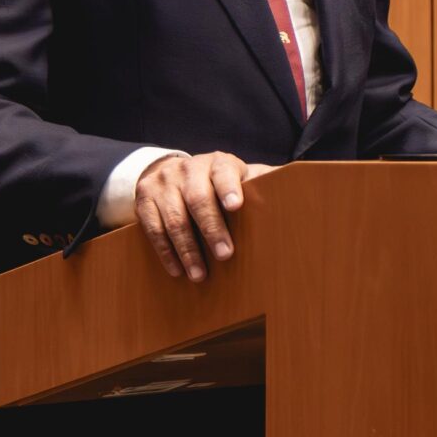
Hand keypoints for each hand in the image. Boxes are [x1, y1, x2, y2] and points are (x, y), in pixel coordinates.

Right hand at [132, 152, 272, 281]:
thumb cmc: (216, 181)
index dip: (229, 188)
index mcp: (217, 162)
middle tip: (225, 255)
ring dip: (188, 250)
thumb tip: (292, 190)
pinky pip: (153, 229)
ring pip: (174, 219)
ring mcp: (163, 183)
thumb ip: (261, 182)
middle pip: (198, 199)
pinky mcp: (144, 200)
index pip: (223, 172)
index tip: (236, 206)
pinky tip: (178, 270)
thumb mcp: (238, 176)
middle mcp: (188, 169)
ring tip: (200, 274)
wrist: (170, 171)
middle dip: (212, 229)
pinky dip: (166, 252)